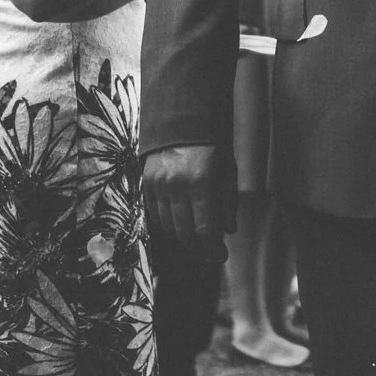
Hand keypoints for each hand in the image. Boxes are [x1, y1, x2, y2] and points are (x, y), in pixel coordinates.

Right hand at [143, 144, 233, 260]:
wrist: (183, 120)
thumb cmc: (212, 146)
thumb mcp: (229, 170)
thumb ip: (229, 202)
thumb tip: (228, 231)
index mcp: (201, 183)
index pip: (205, 230)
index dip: (213, 248)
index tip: (221, 255)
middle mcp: (177, 186)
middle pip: (185, 233)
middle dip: (199, 247)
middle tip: (209, 250)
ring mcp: (158, 186)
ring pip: (168, 228)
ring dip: (184, 238)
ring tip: (197, 237)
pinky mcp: (146, 184)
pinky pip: (155, 216)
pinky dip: (168, 225)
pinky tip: (180, 224)